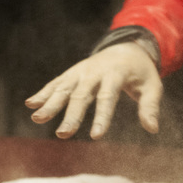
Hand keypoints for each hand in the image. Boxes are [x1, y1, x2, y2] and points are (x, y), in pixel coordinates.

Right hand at [25, 42, 162, 138]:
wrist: (125, 47)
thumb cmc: (140, 71)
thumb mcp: (152, 85)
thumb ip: (150, 106)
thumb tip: (152, 129)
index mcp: (115, 74)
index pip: (108, 97)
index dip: (102, 117)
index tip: (96, 136)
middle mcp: (94, 72)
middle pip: (81, 95)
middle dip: (71, 115)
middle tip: (62, 134)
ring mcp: (80, 71)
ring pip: (63, 88)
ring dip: (50, 103)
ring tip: (37, 119)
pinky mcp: (71, 74)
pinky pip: (56, 83)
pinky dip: (43, 93)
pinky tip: (30, 105)